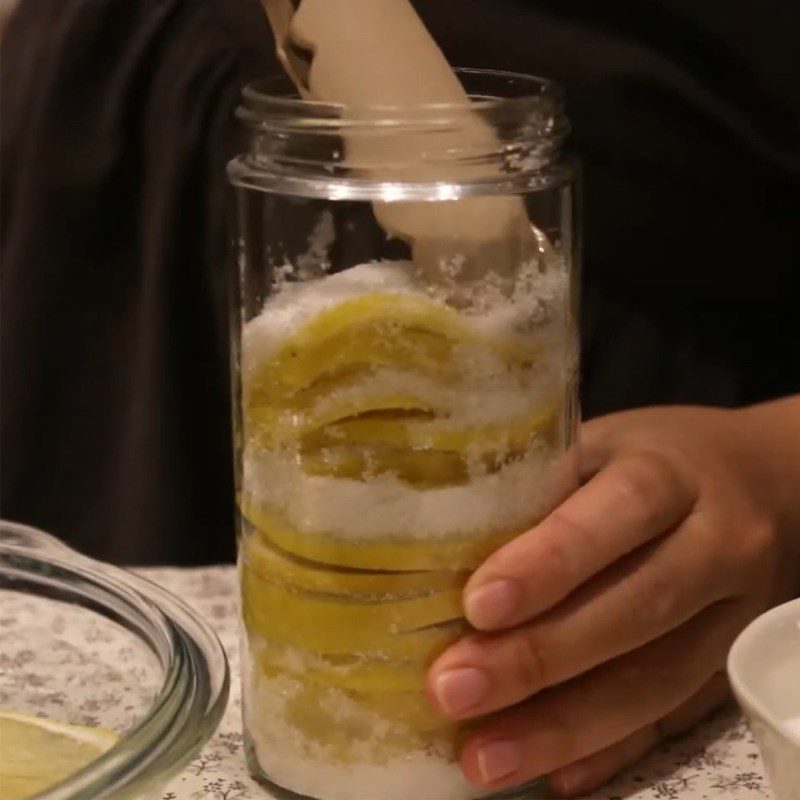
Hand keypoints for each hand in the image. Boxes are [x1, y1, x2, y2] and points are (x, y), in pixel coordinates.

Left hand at [426, 401, 799, 796]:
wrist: (766, 485)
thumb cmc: (655, 459)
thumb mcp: (602, 446)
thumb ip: (542, 487)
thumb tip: (445, 545)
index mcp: (671, 475)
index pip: (615, 516)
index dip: (550, 563)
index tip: (477, 606)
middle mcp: (717, 545)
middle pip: (636, 610)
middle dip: (540, 658)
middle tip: (453, 690)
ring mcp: (736, 615)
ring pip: (657, 681)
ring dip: (565, 727)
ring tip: (482, 759)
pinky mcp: (735, 664)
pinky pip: (678, 718)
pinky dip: (614, 750)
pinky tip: (555, 777)